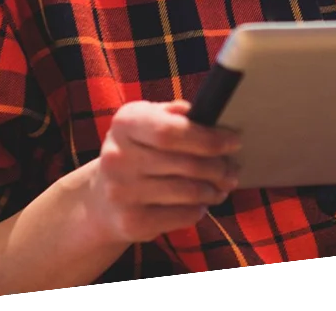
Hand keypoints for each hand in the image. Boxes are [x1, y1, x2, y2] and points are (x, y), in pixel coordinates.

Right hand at [83, 100, 241, 245]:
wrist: (101, 199)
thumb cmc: (138, 152)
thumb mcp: (147, 123)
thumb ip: (174, 114)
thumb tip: (205, 113)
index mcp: (125, 124)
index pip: (171, 131)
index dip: (208, 138)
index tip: (234, 141)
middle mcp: (117, 157)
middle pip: (186, 163)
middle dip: (218, 166)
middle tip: (233, 168)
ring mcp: (121, 192)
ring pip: (189, 191)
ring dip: (214, 189)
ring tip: (223, 185)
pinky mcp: (131, 223)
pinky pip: (182, 216)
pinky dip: (199, 210)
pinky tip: (202, 203)